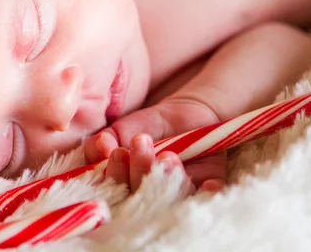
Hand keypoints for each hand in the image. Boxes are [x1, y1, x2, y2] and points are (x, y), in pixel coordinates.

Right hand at [99, 133, 225, 193]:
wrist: (186, 112)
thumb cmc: (149, 126)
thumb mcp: (121, 130)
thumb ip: (105, 141)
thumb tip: (102, 148)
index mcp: (128, 188)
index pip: (117, 193)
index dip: (116, 176)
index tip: (118, 152)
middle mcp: (153, 197)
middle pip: (144, 198)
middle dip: (141, 172)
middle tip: (140, 145)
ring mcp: (181, 194)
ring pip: (173, 198)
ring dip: (167, 177)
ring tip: (167, 154)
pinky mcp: (207, 186)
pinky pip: (208, 197)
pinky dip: (208, 193)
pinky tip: (207, 184)